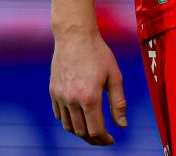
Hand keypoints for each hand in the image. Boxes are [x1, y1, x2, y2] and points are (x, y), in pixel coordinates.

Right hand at [50, 28, 127, 145]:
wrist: (75, 35)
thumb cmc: (98, 53)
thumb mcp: (114, 76)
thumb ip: (118, 103)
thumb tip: (122, 125)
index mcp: (89, 97)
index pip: (95, 131)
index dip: (104, 140)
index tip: (111, 140)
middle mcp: (72, 100)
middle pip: (81, 132)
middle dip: (93, 139)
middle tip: (103, 138)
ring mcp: (60, 96)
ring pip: (68, 126)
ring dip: (80, 132)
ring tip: (91, 130)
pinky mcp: (53, 91)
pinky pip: (59, 114)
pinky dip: (68, 121)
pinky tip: (78, 118)